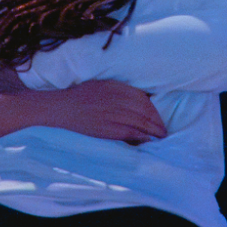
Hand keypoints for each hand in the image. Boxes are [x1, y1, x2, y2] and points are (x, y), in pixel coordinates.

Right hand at [17, 79, 167, 144]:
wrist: (62, 107)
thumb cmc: (80, 96)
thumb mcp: (102, 86)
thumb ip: (119, 92)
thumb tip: (138, 101)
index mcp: (117, 87)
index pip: (143, 99)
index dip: (154, 110)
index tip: (159, 117)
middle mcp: (118, 99)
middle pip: (146, 111)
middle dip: (158, 122)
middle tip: (164, 130)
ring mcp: (114, 114)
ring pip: (142, 123)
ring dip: (154, 130)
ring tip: (160, 136)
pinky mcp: (109, 128)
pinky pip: (131, 132)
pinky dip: (142, 136)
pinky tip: (147, 140)